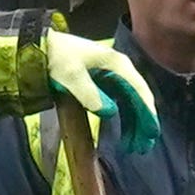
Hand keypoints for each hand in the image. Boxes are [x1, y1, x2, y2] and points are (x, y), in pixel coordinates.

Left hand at [40, 28, 162, 147]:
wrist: (43, 47)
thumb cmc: (59, 58)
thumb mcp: (72, 76)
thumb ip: (91, 94)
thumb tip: (110, 112)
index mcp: (118, 65)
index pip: (140, 90)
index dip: (147, 112)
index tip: (151, 133)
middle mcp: (121, 70)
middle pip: (139, 99)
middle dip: (143, 124)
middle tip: (143, 147)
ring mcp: (114, 77)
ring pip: (131, 104)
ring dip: (134, 125)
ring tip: (134, 146)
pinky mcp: (105, 84)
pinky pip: (121, 104)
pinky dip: (125, 120)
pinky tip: (123, 135)